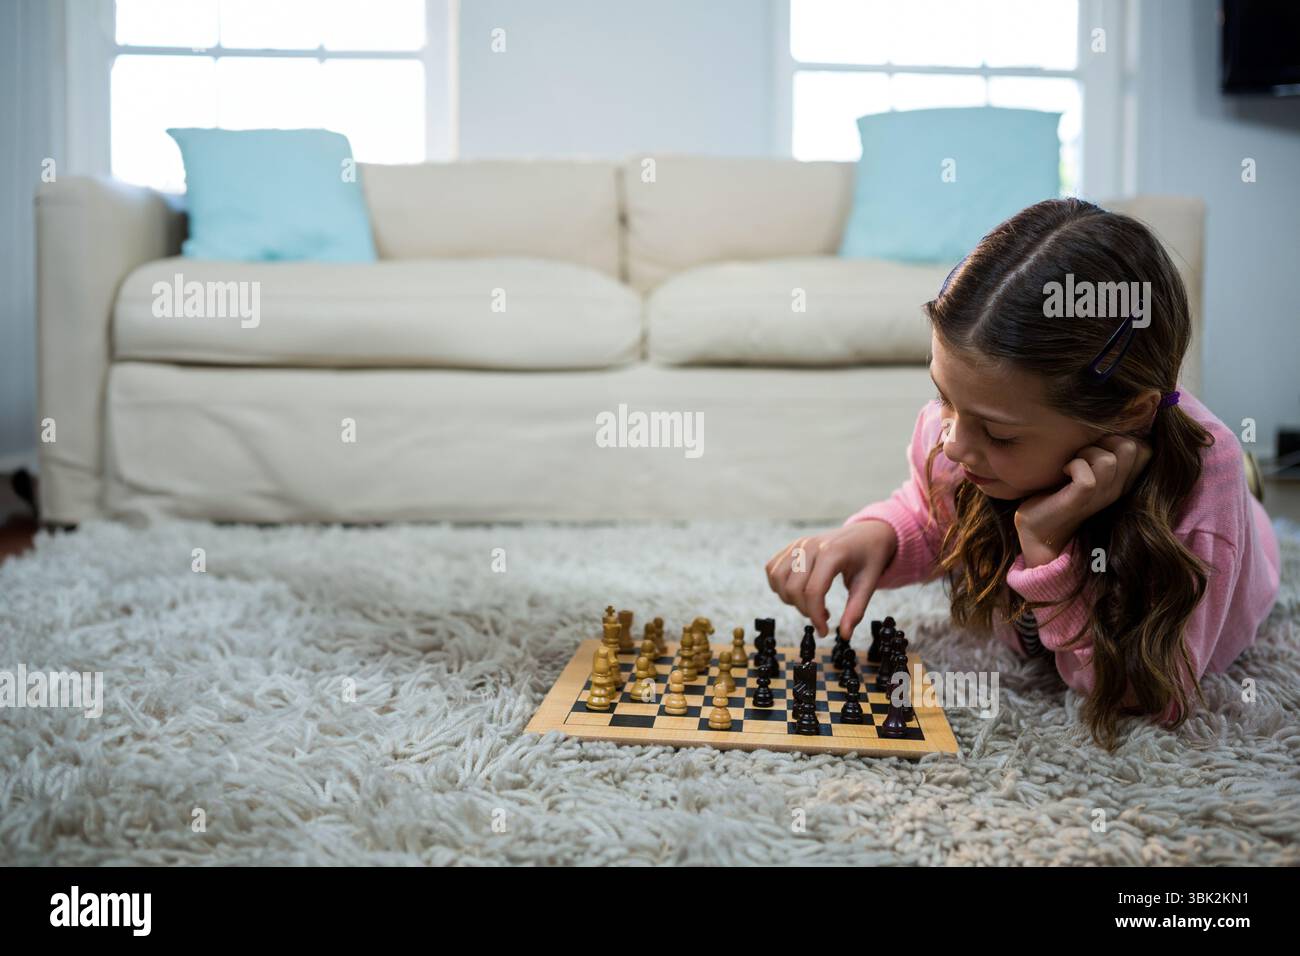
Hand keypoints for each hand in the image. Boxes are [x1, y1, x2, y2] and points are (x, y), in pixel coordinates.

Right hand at [764, 520, 898, 638]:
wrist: (867, 532)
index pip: (813, 591)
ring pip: (777, 579)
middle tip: (821, 617)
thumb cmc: (870, 556)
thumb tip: (844, 635)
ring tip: (809, 603)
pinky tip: (797, 591)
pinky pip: (773, 568)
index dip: (816, 617)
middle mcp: (811, 546)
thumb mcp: (869, 583)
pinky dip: (778, 585)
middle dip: (804, 610)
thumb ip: (856, 610)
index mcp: (832, 553)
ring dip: (789, 599)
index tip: (824, 631)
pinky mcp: (792, 546)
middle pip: (793, 588)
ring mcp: (799, 544)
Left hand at [1014, 434, 1152, 567]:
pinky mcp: (1081, 501)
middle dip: (1104, 439)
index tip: (1097, 443)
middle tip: (1083, 451)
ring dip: (1085, 452)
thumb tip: (1104, 422)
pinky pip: (1087, 475)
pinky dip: (1073, 465)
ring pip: (1109, 459)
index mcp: (1122, 481)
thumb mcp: (1085, 471)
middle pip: (1131, 447)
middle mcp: (1117, 489)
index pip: (1145, 449)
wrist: (1037, 532)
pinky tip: (1063, 471)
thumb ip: (1099, 452)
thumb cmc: (1056, 495)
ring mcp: (1102, 496)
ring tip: (1072, 462)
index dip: (1122, 436)